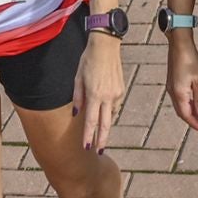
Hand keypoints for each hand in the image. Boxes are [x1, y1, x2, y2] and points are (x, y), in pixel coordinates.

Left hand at [74, 33, 125, 152]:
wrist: (106, 46)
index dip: (88, 135)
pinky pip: (115, 106)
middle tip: (99, 151)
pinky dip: (109, 112)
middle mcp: (107, 97)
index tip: (87, 147)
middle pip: (105, 124)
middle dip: (102, 139)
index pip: (91, 121)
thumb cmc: (88, 60)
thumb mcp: (77, 78)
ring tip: (100, 134)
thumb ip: (77, 97)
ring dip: (105, 125)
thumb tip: (76, 113)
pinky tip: (105, 113)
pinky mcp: (121, 90)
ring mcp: (116, 94)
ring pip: (111, 115)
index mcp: (94, 94)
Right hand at [165, 32, 197, 132]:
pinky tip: (194, 103)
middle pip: (182, 112)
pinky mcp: (172, 82)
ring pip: (180, 106)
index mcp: (179, 94)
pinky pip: (179, 99)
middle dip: (192, 120)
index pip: (186, 115)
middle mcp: (172, 92)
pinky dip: (186, 105)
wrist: (179, 44)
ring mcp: (171, 87)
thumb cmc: (190, 60)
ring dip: (189, 113)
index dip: (195, 123)